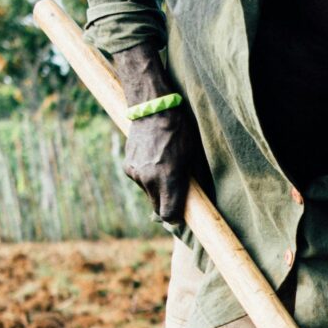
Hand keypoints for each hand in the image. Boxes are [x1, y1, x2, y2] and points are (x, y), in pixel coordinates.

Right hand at [120, 110, 191, 227]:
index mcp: (169, 179)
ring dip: (156, 188)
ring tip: (163, 166)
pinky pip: (140, 181)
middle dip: (166, 203)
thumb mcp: (194, 158)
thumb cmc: (180, 132)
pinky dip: (146, 177)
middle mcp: (149, 180)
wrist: (154, 110)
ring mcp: (136, 174)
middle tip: (175, 190)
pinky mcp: (127, 167)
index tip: (181, 214)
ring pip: (148, 193)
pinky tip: (152, 160)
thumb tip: (200, 201)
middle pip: (157, 207)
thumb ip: (194, 183)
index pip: (169, 215)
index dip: (176, 217)